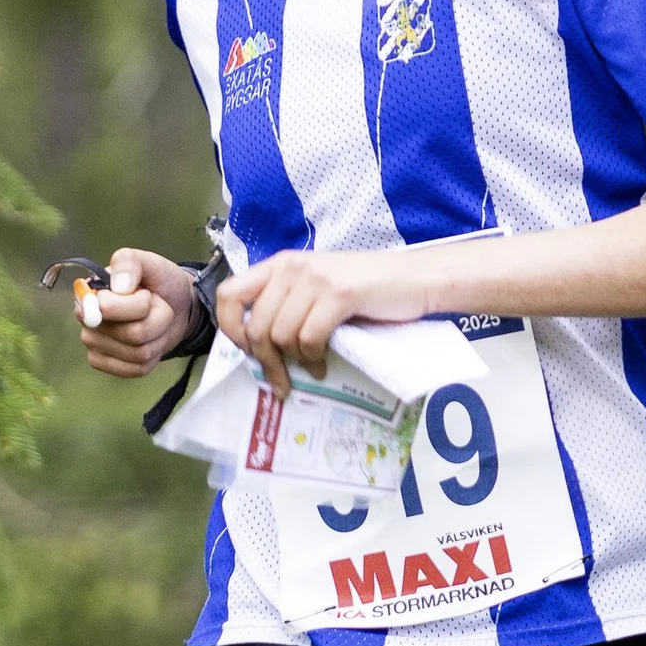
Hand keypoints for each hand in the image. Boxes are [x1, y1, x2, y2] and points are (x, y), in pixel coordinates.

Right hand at [71, 248, 195, 378]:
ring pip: (139, 353)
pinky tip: (150, 341)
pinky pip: (136, 369)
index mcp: (91, 292)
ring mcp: (94, 344)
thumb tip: (119, 286)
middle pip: (132, 334)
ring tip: (156, 322)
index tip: (146, 293)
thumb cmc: (159, 282)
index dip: (139, 304)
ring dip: (158, 337)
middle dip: (156, 319)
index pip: (109, 309)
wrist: (176, 306)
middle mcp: (87, 319)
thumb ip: (129, 262)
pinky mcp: (106, 363)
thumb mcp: (149, 263)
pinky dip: (153, 356)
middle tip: (156, 306)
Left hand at [220, 245, 432, 390]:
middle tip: (281, 381)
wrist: (416, 277)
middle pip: (256, 326)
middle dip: (266, 362)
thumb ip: (289, 304)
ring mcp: (315, 278)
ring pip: (280, 335)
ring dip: (294, 362)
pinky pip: (309, 337)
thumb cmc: (368, 289)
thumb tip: (260, 347)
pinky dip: (314, 358)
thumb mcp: (317, 289)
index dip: (231, 329)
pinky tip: (324, 363)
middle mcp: (292, 267)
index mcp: (281, 264)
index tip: (249, 351)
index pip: (229, 294)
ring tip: (312, 368)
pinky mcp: (339, 293)